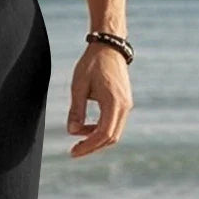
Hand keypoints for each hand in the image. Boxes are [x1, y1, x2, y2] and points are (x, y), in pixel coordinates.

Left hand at [67, 42, 132, 157]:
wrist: (108, 47)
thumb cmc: (92, 64)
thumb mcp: (78, 86)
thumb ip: (76, 110)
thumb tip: (72, 131)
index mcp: (114, 102)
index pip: (103, 134)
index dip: (88, 146)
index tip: (73, 152)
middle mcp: (124, 106)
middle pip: (111, 138)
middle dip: (92, 147)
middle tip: (74, 151)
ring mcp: (126, 105)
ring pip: (114, 133)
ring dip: (96, 140)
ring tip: (78, 141)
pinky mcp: (123, 104)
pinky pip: (114, 124)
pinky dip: (100, 131)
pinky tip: (86, 129)